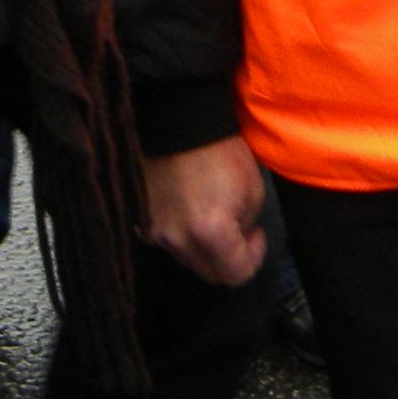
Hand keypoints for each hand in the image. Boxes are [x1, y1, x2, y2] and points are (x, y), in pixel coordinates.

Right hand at [142, 135, 267, 287]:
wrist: (179, 123)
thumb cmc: (222, 151)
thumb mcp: (252, 189)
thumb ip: (246, 225)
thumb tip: (238, 238)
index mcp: (210, 232)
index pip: (235, 275)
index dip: (253, 258)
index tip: (256, 234)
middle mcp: (177, 241)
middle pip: (209, 274)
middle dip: (229, 258)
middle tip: (239, 227)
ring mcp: (154, 234)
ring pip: (188, 259)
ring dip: (205, 246)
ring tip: (212, 211)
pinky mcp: (140, 224)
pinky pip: (168, 242)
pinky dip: (182, 234)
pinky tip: (188, 207)